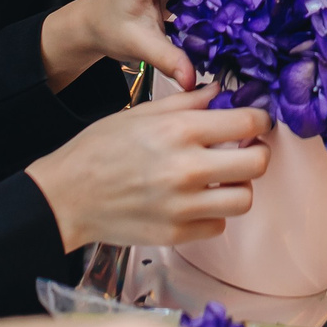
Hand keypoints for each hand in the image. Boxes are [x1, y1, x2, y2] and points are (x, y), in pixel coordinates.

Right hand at [26, 86, 271, 249]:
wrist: (66, 196)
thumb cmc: (99, 149)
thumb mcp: (142, 113)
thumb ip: (186, 102)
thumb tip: (219, 92)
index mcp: (181, 130)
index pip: (248, 123)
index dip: (260, 121)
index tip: (256, 123)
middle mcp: (188, 168)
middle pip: (258, 164)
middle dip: (256, 153)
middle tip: (244, 151)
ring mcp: (183, 206)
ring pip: (245, 199)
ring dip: (238, 187)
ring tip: (221, 179)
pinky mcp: (176, 234)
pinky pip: (219, 225)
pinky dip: (213, 213)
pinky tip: (197, 201)